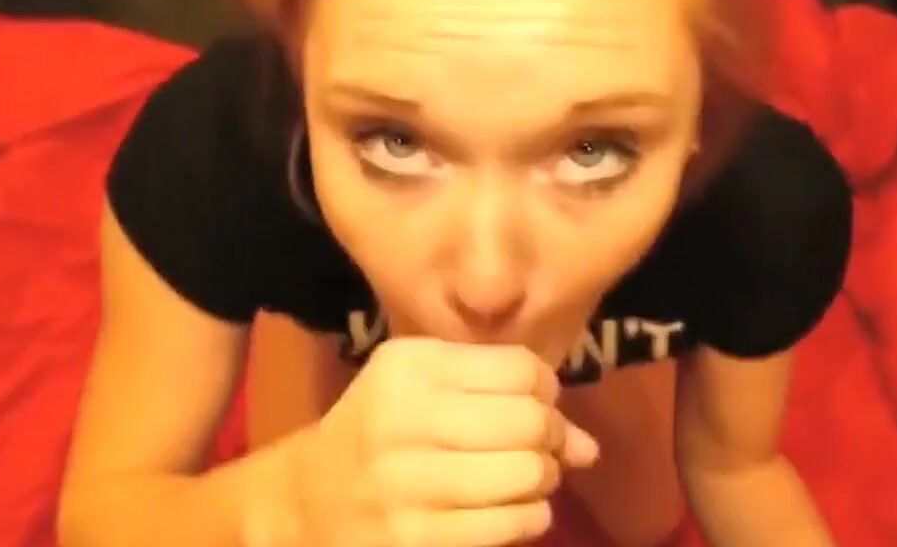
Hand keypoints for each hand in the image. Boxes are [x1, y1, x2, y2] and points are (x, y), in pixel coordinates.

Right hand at [283, 338, 600, 546]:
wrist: (308, 502)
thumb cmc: (380, 431)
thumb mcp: (425, 388)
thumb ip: (507, 398)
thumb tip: (589, 445)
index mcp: (408, 368)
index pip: (523, 370)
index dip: (546, 391)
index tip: (534, 406)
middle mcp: (403, 418)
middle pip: (531, 420)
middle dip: (551, 437)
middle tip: (539, 449)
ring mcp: (408, 483)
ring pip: (529, 474)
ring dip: (542, 480)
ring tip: (524, 479)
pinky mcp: (417, 539)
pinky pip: (513, 523)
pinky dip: (529, 517)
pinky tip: (511, 511)